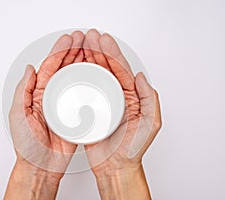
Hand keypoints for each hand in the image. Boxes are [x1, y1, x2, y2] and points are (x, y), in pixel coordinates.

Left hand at [5, 31, 84, 199]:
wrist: (41, 167)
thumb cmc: (28, 147)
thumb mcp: (18, 116)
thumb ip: (23, 91)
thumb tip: (29, 69)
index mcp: (37, 95)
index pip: (50, 67)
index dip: (59, 51)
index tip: (68, 40)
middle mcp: (51, 97)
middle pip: (64, 69)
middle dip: (74, 52)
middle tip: (84, 39)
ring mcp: (65, 106)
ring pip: (75, 79)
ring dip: (83, 63)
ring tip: (92, 50)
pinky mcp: (76, 116)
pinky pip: (84, 96)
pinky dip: (90, 84)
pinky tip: (97, 74)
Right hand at [83, 29, 161, 198]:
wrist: (115, 167)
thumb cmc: (131, 149)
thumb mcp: (150, 124)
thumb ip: (149, 99)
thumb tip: (142, 77)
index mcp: (131, 96)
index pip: (121, 69)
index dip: (112, 52)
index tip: (103, 40)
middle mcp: (117, 96)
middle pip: (107, 67)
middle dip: (98, 50)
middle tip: (89, 37)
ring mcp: (103, 102)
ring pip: (94, 75)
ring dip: (88, 59)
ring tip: (80, 46)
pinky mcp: (90, 111)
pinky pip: (84, 90)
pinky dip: (79, 77)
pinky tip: (73, 68)